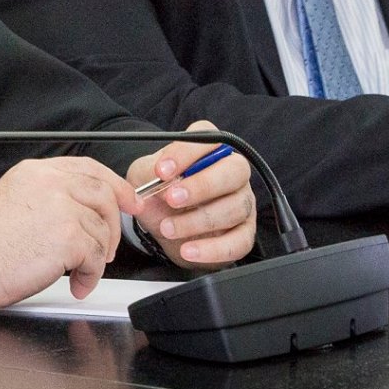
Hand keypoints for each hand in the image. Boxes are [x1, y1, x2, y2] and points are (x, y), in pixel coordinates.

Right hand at [0, 157, 135, 307]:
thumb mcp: (13, 196)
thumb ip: (46, 193)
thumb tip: (78, 206)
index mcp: (37, 172)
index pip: (88, 168)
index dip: (115, 185)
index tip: (128, 201)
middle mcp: (52, 183)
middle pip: (104, 194)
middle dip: (115, 223)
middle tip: (110, 246)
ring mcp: (62, 208)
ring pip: (102, 230)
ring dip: (96, 257)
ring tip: (79, 272)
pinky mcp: (69, 237)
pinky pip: (96, 257)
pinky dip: (90, 275)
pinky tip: (77, 283)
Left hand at [125, 121, 254, 267]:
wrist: (163, 225)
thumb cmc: (158, 192)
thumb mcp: (144, 176)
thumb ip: (150, 172)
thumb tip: (159, 178)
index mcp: (209, 149)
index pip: (209, 137)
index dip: (186, 152)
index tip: (162, 171)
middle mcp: (232, 172)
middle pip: (235, 170)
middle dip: (202, 185)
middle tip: (171, 199)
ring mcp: (242, 202)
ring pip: (234, 207)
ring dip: (198, 220)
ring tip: (168, 228)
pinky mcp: (244, 233)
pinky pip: (239, 242)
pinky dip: (213, 249)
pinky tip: (189, 250)